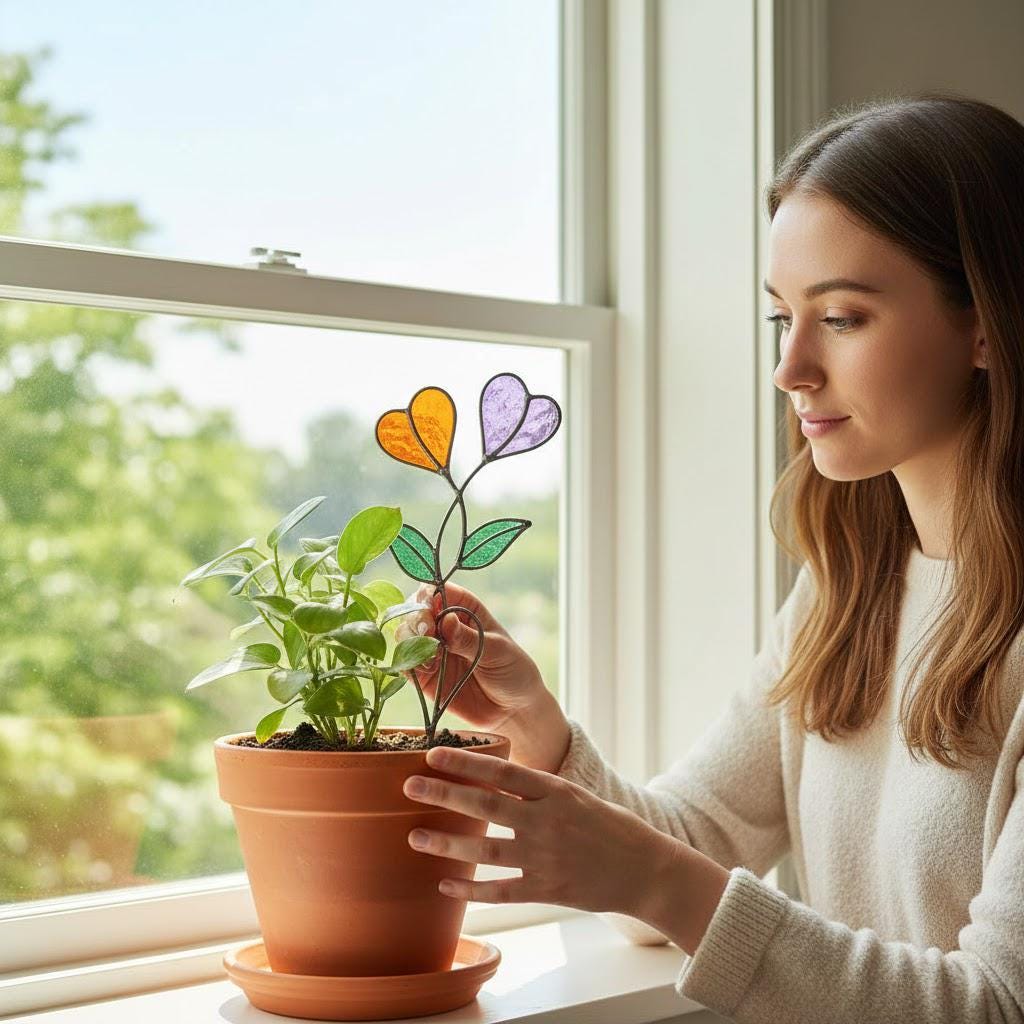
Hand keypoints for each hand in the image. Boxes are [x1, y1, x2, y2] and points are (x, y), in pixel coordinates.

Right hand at [394, 581, 548, 734]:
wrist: (512, 709)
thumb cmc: (512, 671)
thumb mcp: (496, 651)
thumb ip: (469, 639)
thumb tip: (447, 620)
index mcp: (466, 609)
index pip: (439, 590)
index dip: (429, 594)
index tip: (429, 606)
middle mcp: (445, 625)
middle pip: (416, 610)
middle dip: (417, 618)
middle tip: (428, 632)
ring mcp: (432, 649)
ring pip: (405, 634)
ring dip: (409, 639)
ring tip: (429, 653)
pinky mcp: (425, 675)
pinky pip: (406, 663)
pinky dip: (408, 663)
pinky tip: (427, 669)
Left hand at [401, 744, 676, 917]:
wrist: (645, 870)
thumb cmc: (608, 826)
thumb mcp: (575, 794)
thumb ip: (536, 788)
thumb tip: (492, 775)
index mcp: (555, 791)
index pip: (502, 770)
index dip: (465, 761)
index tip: (433, 754)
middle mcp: (547, 822)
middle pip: (486, 806)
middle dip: (444, 795)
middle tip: (409, 787)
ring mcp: (545, 858)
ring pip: (485, 851)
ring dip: (447, 844)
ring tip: (415, 837)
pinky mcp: (547, 891)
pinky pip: (500, 891)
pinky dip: (470, 889)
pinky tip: (445, 883)